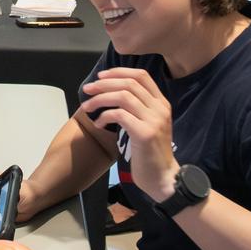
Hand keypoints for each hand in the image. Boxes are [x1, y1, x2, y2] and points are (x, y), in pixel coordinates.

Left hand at [79, 67, 178, 197]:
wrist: (163, 177)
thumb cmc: (150, 153)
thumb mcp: (148, 124)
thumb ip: (137, 109)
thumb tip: (111, 94)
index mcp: (162, 103)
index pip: (141, 75)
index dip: (119, 72)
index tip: (101, 76)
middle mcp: (160, 108)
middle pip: (129, 83)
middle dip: (104, 84)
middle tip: (87, 90)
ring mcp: (154, 120)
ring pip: (123, 96)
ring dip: (100, 99)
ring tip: (88, 107)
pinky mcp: (145, 133)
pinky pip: (120, 115)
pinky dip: (105, 116)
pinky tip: (99, 124)